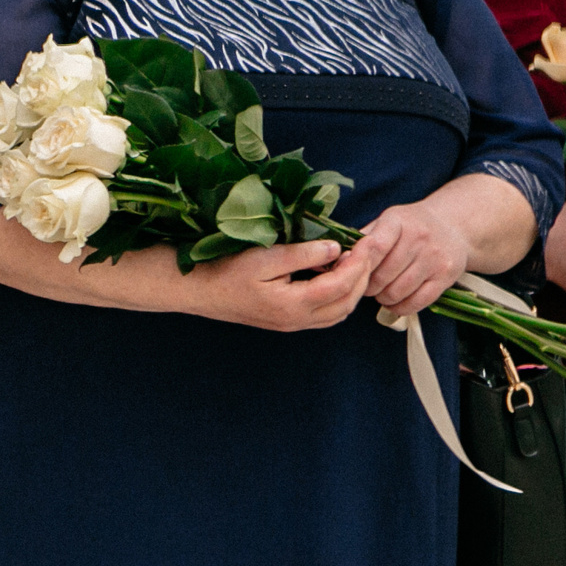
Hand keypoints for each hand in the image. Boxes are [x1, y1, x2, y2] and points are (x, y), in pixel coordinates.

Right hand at [185, 238, 375, 331]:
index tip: (366, 241)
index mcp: (292, 304)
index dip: (359, 263)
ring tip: (351, 262)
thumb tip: (335, 248)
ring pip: (339, 313)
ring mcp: (291, 324)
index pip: (341, 285)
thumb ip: (303, 254)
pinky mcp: (287, 322)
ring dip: (352, 288)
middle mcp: (296, 320)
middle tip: (364, 250)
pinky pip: (325, 315)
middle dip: (362, 276)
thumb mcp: (265, 255)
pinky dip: (339, 297)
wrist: (199, 290)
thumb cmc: (227, 270)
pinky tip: (333, 276)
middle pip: (347, 303)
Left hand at [357, 200, 471, 316]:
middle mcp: (420, 237)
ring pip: (396, 293)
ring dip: (383, 298)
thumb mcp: (386, 222)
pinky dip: (400, 307)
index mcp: (398, 221)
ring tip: (383, 290)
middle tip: (369, 285)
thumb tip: (335, 262)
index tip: (355, 273)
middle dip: (369, 287)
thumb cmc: (409, 228)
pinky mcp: (446, 276)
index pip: (374, 248)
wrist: (453, 226)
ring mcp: (436, 257)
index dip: (360, 267)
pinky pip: (415, 303)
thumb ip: (362, 241)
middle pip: (381, 277)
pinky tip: (397, 299)